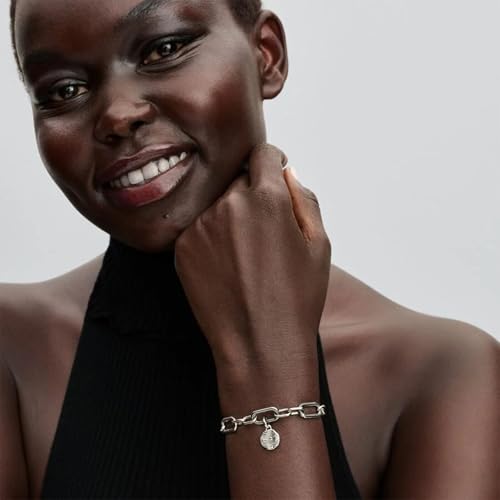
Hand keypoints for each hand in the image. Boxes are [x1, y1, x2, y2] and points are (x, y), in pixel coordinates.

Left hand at [174, 144, 331, 370]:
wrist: (259, 345)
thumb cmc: (297, 298)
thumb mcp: (319, 244)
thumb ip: (304, 197)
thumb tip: (286, 172)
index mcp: (267, 198)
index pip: (262, 154)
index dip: (272, 162)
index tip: (274, 176)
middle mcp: (228, 204)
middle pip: (239, 180)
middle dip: (253, 195)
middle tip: (265, 232)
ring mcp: (201, 226)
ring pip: (218, 204)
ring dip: (231, 217)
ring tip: (246, 256)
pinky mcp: (182, 247)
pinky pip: (199, 227)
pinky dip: (212, 238)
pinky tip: (227, 267)